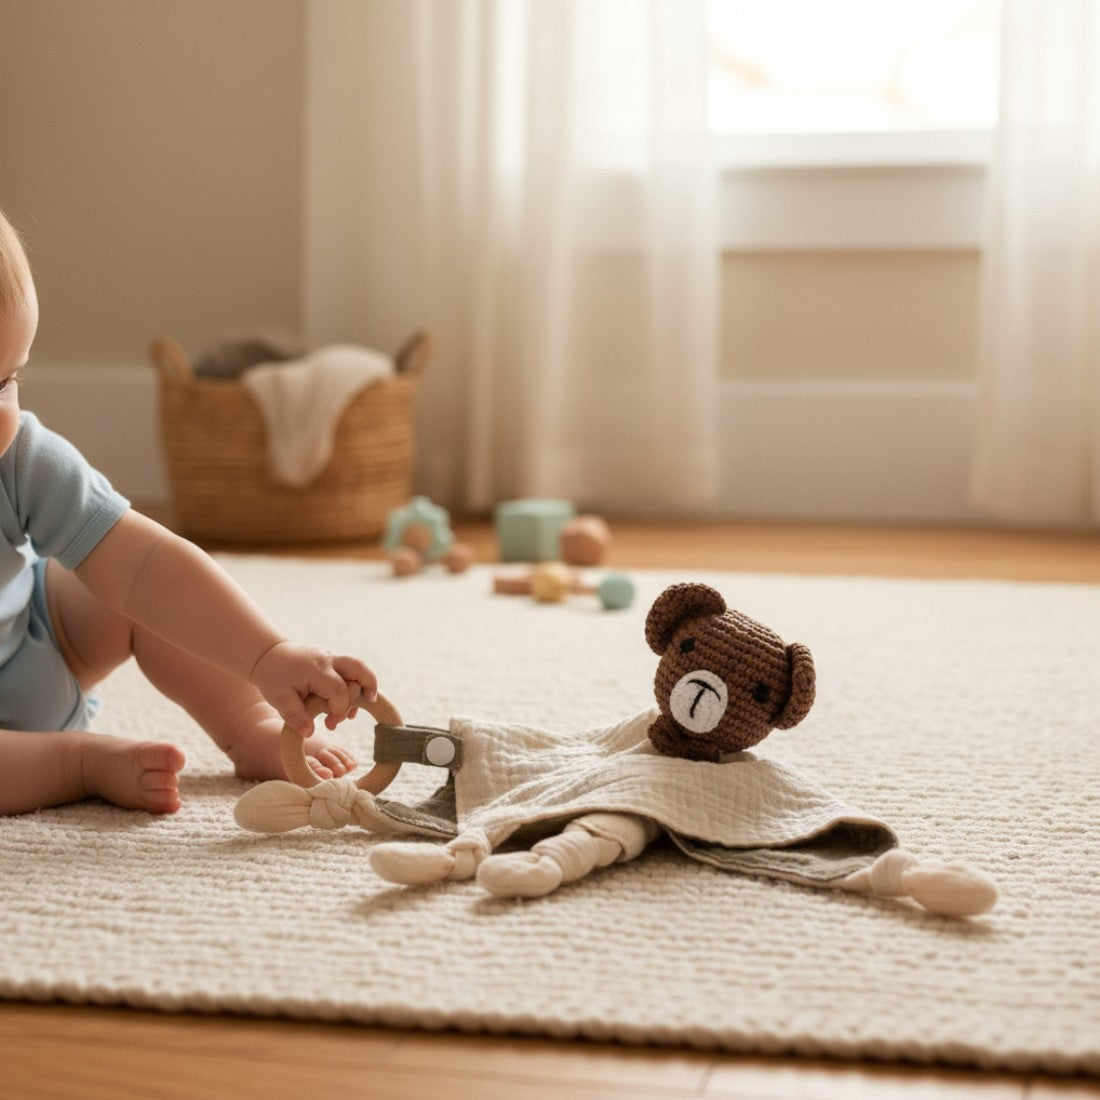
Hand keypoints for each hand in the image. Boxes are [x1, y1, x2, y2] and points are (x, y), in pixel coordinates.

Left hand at [250, 642, 378, 736]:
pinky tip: (346, 710)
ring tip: (350, 716)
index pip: (339, 689)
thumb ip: (294, 715)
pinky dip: (356, 689)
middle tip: (350, 717)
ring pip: (361, 668)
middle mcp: (329, 660)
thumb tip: (309, 733)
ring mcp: (333, 659)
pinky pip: (353, 672)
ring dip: (364, 690)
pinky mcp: (334, 662)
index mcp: (316, 669)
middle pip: (360, 669)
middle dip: (364, 693)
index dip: (340, 708)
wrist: (269, 656)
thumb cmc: (273, 678)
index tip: (329, 721)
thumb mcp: (278, 699)